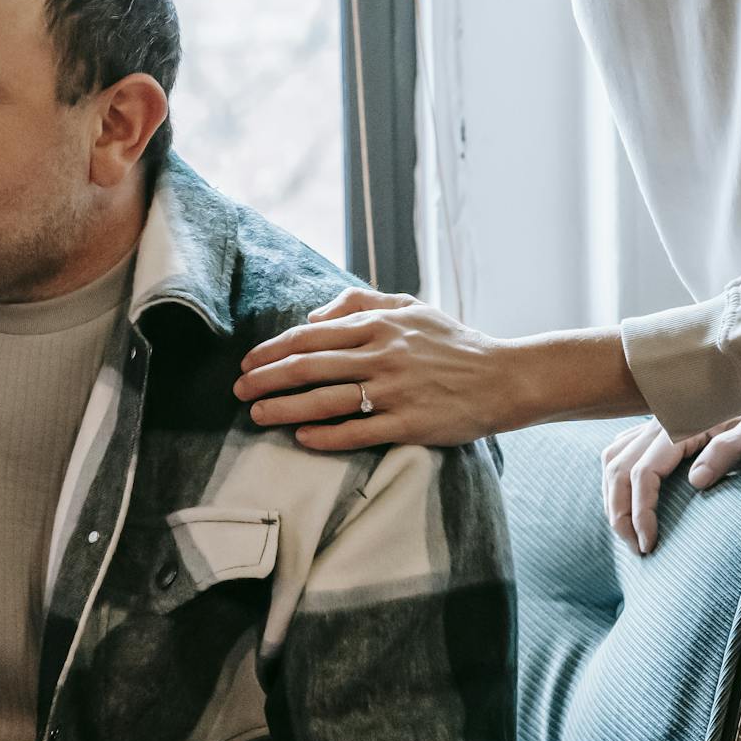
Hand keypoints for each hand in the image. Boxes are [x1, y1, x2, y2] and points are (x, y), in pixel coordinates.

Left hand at [234, 289, 514, 450]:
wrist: (503, 377)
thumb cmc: (451, 342)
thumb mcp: (409, 306)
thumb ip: (359, 302)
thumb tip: (312, 316)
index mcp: (379, 325)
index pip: (310, 335)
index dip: (273, 349)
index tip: (247, 361)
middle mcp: (382, 355)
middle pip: (310, 366)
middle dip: (267, 378)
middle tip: (238, 390)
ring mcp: (396, 391)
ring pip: (327, 400)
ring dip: (286, 408)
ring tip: (257, 415)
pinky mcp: (410, 424)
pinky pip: (359, 431)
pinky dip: (327, 436)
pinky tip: (302, 438)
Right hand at [600, 411, 740, 555]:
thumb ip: (726, 453)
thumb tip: (695, 482)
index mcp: (681, 424)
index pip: (644, 472)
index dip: (640, 511)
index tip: (648, 544)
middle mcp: (661, 422)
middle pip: (619, 468)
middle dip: (618, 511)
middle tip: (634, 547)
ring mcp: (657, 422)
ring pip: (614, 459)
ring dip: (612, 496)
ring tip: (625, 529)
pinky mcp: (661, 426)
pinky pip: (622, 450)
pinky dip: (617, 477)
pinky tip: (626, 495)